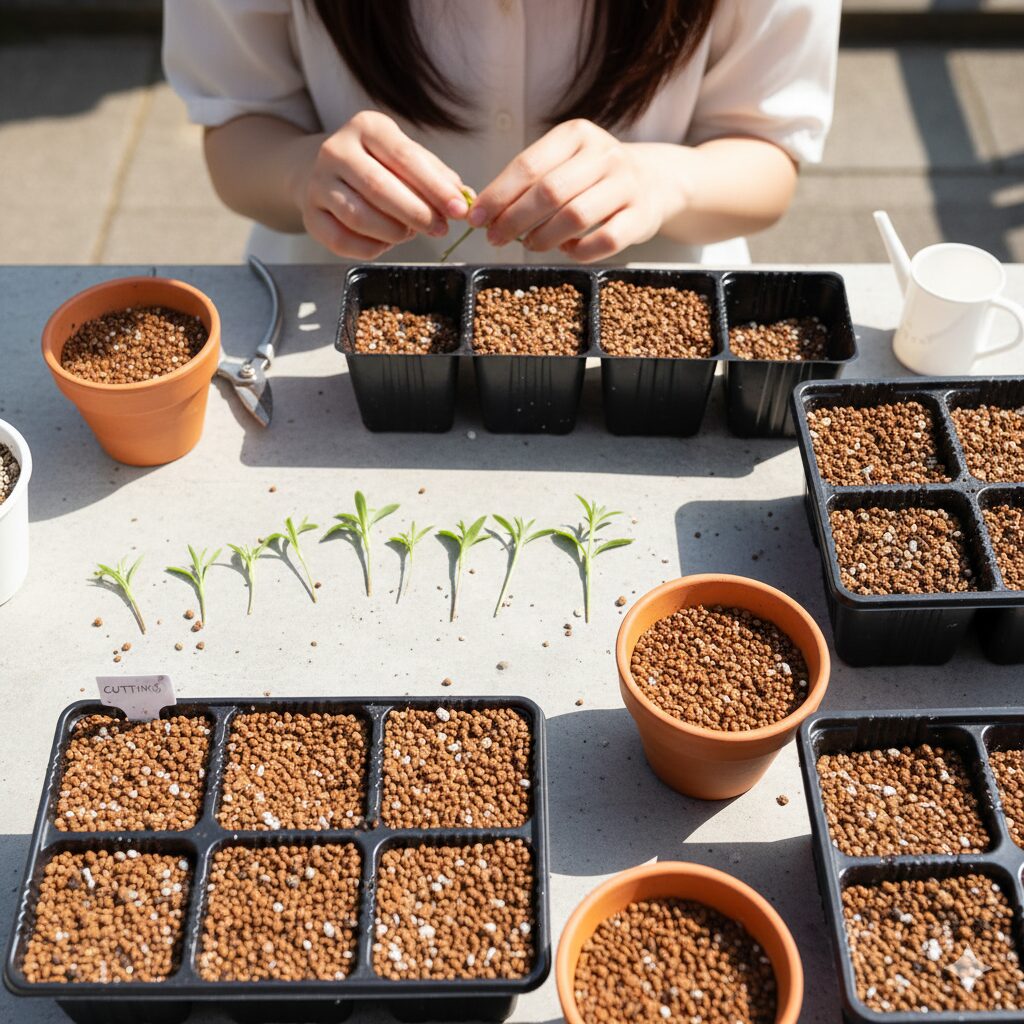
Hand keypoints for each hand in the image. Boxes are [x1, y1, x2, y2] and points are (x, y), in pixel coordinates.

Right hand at [295, 111, 469, 259]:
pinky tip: (386, 242)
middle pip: (380, 188)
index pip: (404, 158)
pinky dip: (372, 248)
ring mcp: (318, 183)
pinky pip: (343, 241)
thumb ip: (436, 176)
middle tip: (440, 229)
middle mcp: (336, 150)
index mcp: (366, 127)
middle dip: (417, 213)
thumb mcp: (406, 157)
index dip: (435, 188)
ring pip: (360, 217)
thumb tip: (464, 198)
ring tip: (410, 233)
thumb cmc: (378, 165)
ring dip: (394, 232)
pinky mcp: (310, 216)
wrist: (325, 172)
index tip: (459, 210)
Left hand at [470, 120, 666, 262]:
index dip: (498, 196)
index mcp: (576, 135)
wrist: (656, 181)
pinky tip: (567, 249)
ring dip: (544, 238)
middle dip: (514, 220)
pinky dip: (578, 251)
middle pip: (549, 192)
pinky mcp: (641, 216)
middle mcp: (604, 154)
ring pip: (575, 217)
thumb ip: (530, 180)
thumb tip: (485, 212)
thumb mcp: (565, 162)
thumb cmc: (596, 177)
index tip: (476, 218)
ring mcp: (626, 185)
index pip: (528, 166)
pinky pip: (603, 242)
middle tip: (495, 238)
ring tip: (530, 245)